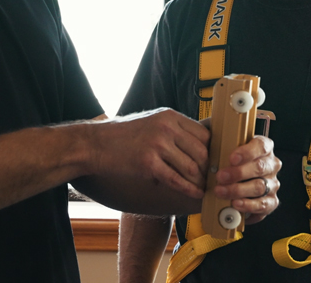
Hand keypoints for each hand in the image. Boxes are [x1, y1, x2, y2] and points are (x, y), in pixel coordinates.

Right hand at [89, 108, 209, 199]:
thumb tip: (201, 144)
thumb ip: (175, 129)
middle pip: (202, 151)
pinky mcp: (148, 163)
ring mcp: (157, 144)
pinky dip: (189, 189)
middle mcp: (166, 127)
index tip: (214, 163)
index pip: (204, 133)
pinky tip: (195, 194)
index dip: (212, 151)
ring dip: (200, 182)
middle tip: (212, 179)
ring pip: (192, 167)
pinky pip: (176, 180)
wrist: (96, 143)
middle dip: (209, 169)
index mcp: (170, 116)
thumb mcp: (153, 122)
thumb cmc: (125, 135)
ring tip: (204, 188)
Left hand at [212, 135, 280, 223]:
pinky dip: (248, 206)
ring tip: (221, 191)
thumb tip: (208, 136)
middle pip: (259, 168)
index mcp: (263, 147)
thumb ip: (220, 139)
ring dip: (238, 190)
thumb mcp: (224, 144)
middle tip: (220, 176)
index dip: (247, 152)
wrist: (231, 179)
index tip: (231, 158)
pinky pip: (263, 205)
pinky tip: (235, 204)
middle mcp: (271, 164)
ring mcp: (272, 183)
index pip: (260, 145)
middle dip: (238, 173)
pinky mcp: (271, 201)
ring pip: (259, 187)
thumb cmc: (227, 158)